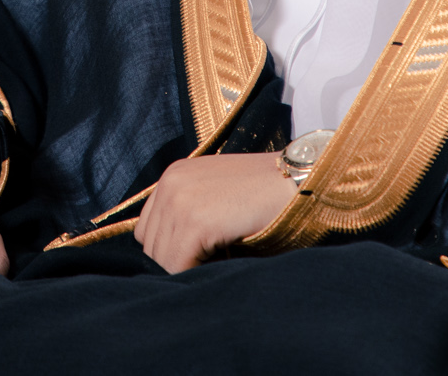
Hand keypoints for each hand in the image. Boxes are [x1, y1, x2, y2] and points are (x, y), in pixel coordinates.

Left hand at [132, 153, 295, 272]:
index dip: (171, 249)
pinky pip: (178, 265)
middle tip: (215, 259)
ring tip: (223, 258)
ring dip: (190, 268)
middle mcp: (170, 183)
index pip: (147, 231)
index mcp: (172, 175)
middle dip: (179, 261)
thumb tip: (168, 257)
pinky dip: (198, 272)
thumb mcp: (215, 195)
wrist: (299, 181)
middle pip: (151, 246)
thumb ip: (188, 213)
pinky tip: (225, 260)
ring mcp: (180, 200)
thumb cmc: (264, 194)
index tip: (201, 254)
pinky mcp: (195, 221)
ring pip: (162, 259)